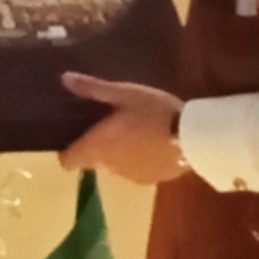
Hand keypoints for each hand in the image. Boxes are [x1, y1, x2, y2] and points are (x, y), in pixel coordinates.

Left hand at [58, 72, 188, 185]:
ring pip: (115, 167)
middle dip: (95, 147)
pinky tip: (152, 142)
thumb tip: (64, 79)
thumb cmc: (153, 112)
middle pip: (92, 162)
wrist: (194, 138)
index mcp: (97, 147)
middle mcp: (110, 168)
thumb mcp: (124, 93)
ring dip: (118, 153)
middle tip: (105, 124)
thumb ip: (93, 88)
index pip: (68, 161)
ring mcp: (132, 177)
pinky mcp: (153, 179)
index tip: (73, 134)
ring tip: (132, 131)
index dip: (67, 150)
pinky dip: (138, 159)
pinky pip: (137, 170)